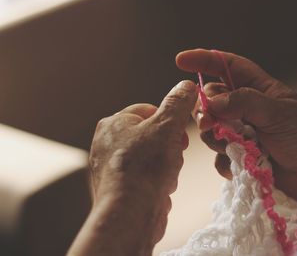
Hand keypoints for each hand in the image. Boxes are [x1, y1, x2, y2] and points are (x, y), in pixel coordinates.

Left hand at [73, 80, 196, 255]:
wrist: (130, 214)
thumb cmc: (145, 166)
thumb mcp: (167, 126)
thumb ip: (178, 103)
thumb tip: (187, 85)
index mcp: (113, 123)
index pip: (148, 110)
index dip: (169, 121)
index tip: (179, 135)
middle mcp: (106, 143)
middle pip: (151, 134)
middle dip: (169, 146)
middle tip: (175, 156)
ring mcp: (111, 167)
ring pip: (151, 157)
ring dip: (166, 165)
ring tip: (167, 175)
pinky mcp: (118, 188)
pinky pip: (146, 177)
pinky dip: (157, 181)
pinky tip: (160, 189)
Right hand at [176, 49, 296, 229]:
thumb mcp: (278, 113)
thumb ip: (244, 102)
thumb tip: (211, 102)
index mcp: (260, 90)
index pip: (228, 67)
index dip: (205, 60)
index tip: (180, 60)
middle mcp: (247, 110)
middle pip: (212, 99)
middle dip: (206, 109)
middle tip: (209, 123)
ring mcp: (242, 134)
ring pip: (211, 128)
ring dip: (216, 137)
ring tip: (235, 147)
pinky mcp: (239, 157)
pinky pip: (218, 155)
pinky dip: (224, 161)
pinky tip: (240, 167)